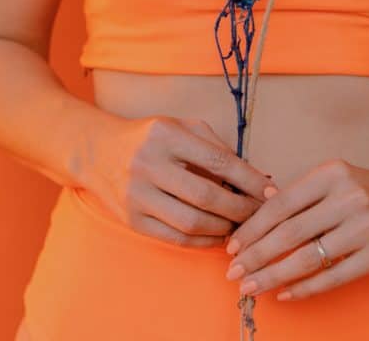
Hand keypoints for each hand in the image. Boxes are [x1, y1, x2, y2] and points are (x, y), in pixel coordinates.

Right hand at [78, 115, 276, 247]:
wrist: (98, 151)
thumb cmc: (152, 137)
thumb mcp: (183, 127)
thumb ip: (217, 146)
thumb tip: (256, 175)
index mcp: (167, 135)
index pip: (218, 161)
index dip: (249, 179)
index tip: (270, 191)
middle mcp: (149, 164)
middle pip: (207, 196)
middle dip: (241, 209)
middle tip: (260, 214)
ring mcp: (137, 195)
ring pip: (192, 222)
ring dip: (224, 228)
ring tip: (241, 226)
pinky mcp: (131, 219)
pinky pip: (174, 238)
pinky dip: (203, 242)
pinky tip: (219, 236)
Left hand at [223, 158, 368, 299]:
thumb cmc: (365, 188)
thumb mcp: (333, 178)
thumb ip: (299, 194)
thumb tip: (257, 214)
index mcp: (331, 174)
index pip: (281, 204)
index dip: (253, 227)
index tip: (232, 245)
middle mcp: (348, 198)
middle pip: (290, 232)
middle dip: (256, 254)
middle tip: (233, 272)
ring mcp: (365, 227)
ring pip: (308, 257)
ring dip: (274, 275)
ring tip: (250, 286)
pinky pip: (334, 276)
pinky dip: (306, 288)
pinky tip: (285, 294)